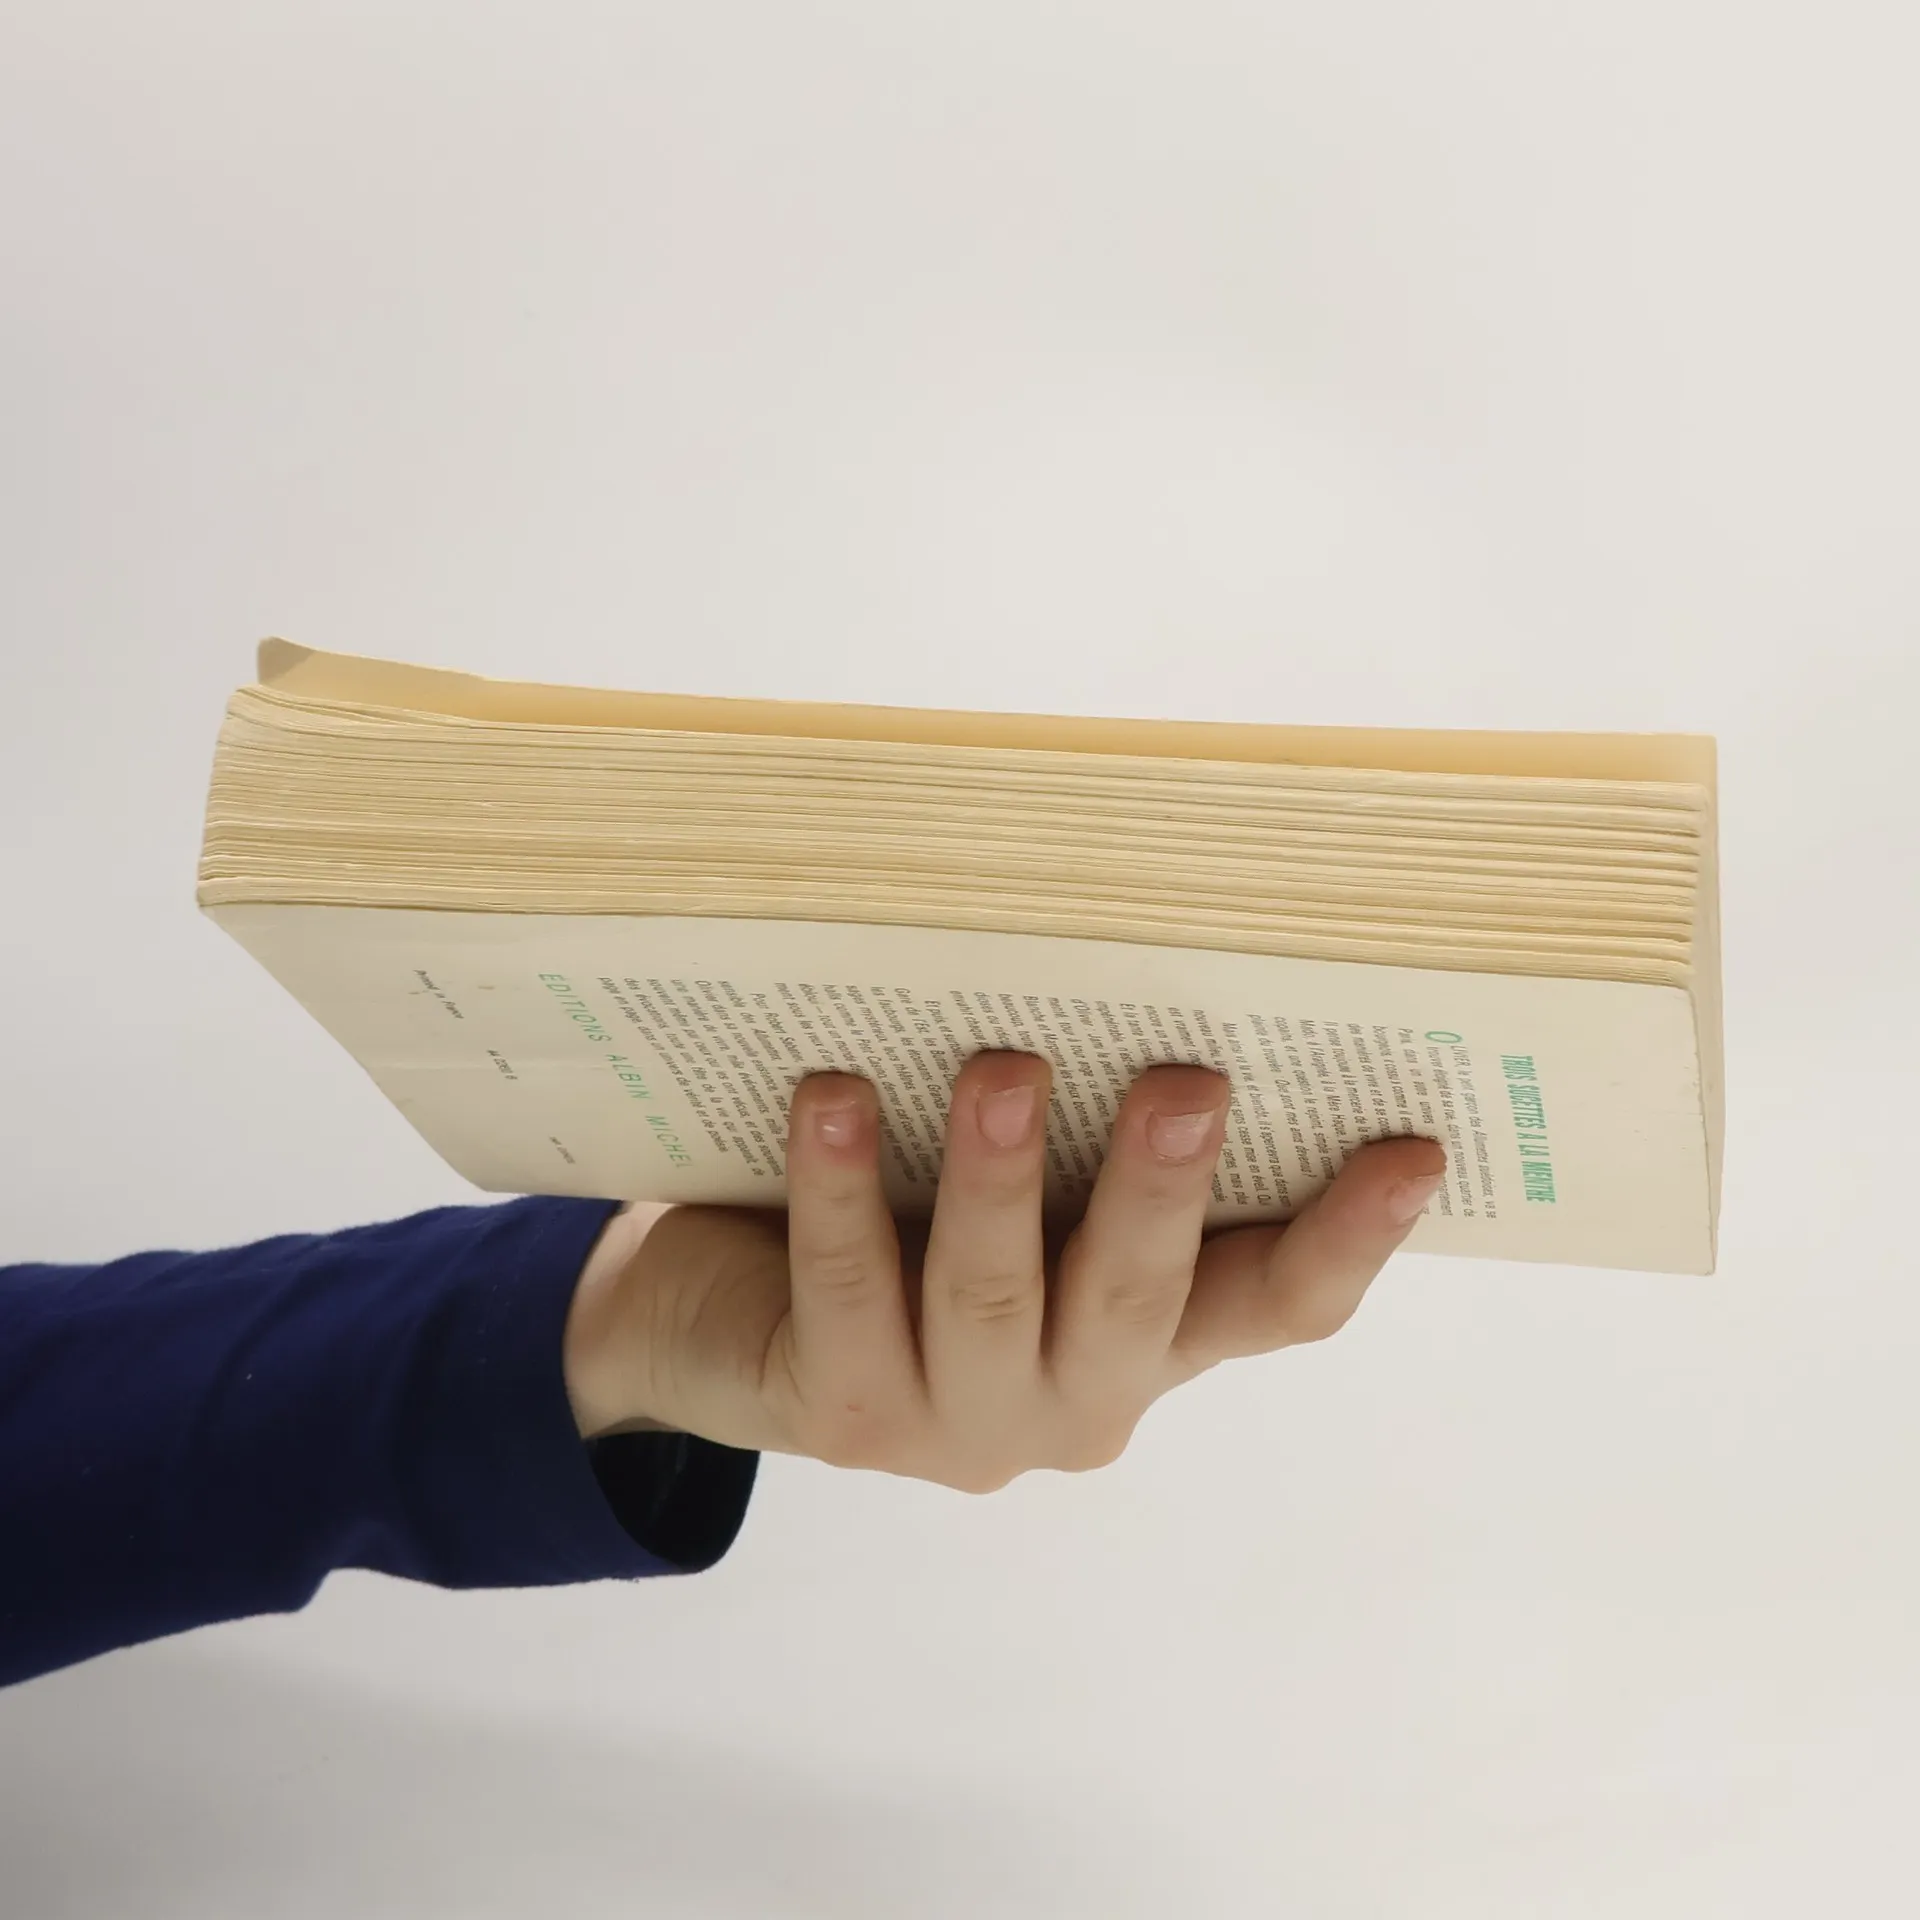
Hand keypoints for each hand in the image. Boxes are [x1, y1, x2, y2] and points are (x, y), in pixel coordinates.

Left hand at [564, 1054, 1444, 1490]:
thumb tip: (1151, 954)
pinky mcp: (843, 1413)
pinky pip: (848, 1284)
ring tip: (1002, 1070)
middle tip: (1186, 1085)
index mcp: (1152, 1339)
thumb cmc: (914, 1217)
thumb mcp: (1035, 1185)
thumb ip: (1091, 1134)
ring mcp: (961, 1421)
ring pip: (991, 1295)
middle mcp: (1078, 1398)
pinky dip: (840, 1188)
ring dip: (998, 1180)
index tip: (1416, 1150)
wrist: (736, 1318)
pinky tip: (832, 1097)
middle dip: (1161, 1191)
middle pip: (1139, 1297)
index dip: (1349, 1241)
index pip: (1276, 1305)